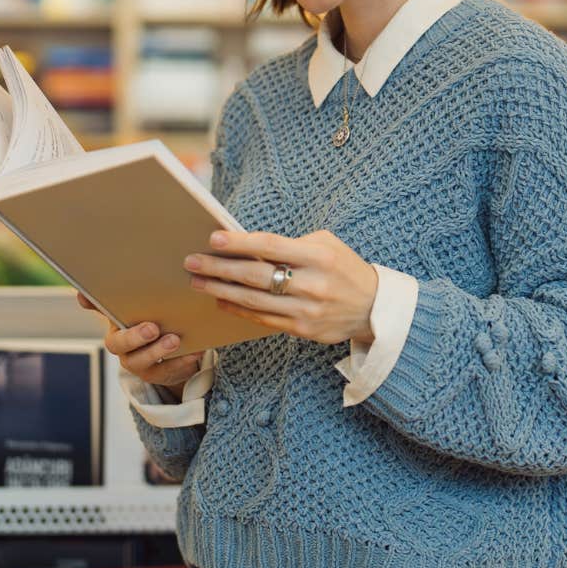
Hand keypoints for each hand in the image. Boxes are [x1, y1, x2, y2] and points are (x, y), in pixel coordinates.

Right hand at [77, 290, 203, 391]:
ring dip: (157, 350)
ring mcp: (137, 362)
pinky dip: (180, 361)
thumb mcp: (146, 309)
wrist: (173, 356)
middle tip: (152, 328)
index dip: (93, 304)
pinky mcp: (157, 374)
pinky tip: (193, 351)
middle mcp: (122, 345)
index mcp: (116, 323)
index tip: (87, 296)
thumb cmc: (156, 324)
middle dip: (134, 336)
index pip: (100, 310)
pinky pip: (166, 371)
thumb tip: (102, 279)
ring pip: (141, 361)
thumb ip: (135, 293)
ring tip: (175, 340)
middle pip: (118, 343)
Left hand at [185, 229, 378, 345]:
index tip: (214, 238)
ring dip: (221, 291)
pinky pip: (262, 319)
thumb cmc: (344, 269)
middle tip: (192, 262)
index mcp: (320, 257)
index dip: (241, 242)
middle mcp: (312, 284)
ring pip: (254, 301)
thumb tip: (249, 245)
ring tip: (198, 282)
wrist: (373, 308)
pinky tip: (221, 300)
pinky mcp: (302, 330)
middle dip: (220, 268)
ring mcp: (306, 310)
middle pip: (256, 276)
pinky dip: (238, 309)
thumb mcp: (327, 245)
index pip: (272, 246)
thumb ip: (292, 244)